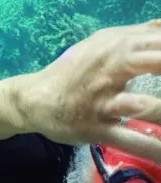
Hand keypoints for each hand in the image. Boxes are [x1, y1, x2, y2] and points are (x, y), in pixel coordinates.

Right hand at [16, 20, 160, 160]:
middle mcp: (111, 69)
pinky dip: (154, 149)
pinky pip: (129, 140)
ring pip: (146, 106)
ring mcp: (103, 101)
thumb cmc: (74, 71)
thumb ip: (140, 33)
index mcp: (118, 45)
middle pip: (158, 62)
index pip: (160, 39)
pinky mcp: (95, 128)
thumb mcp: (104, 43)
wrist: (34, 99)